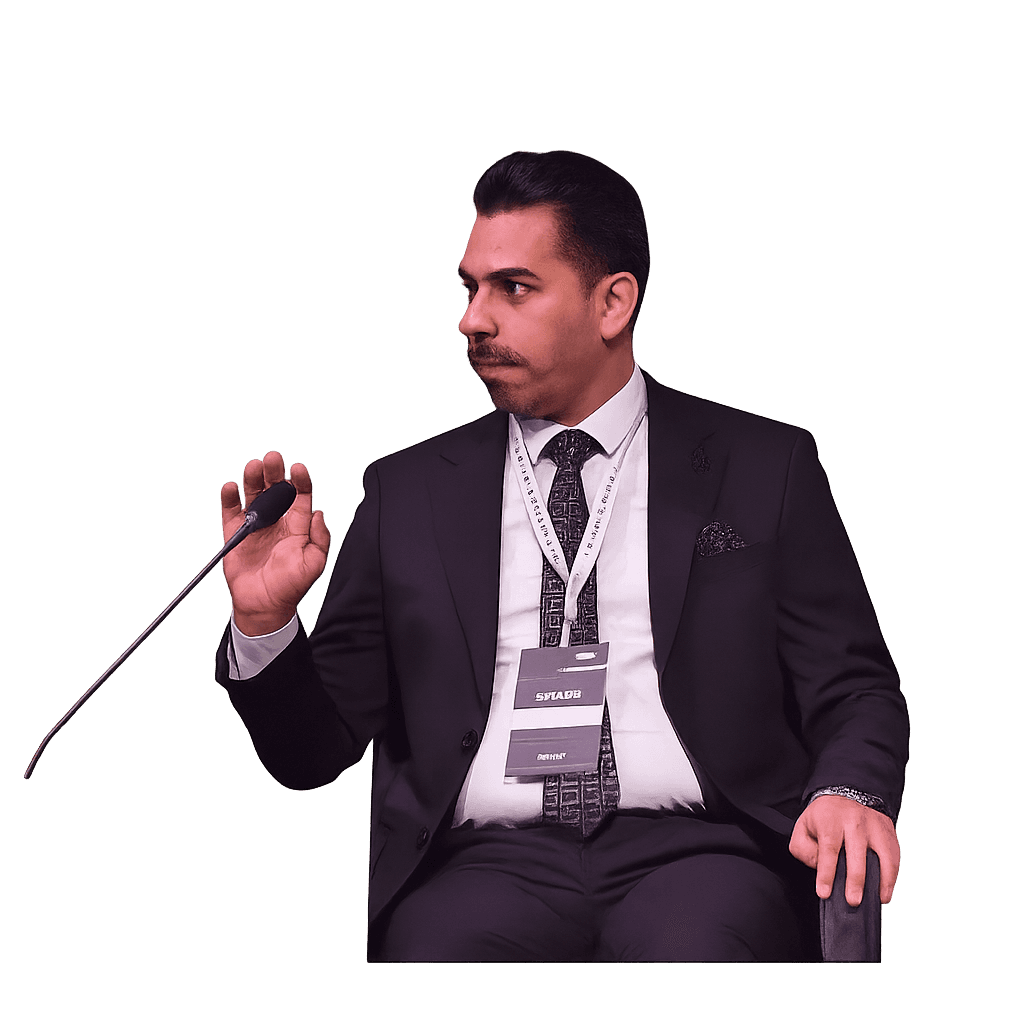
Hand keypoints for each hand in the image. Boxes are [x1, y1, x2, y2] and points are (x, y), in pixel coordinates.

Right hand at [220, 451, 330, 635]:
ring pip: (254, 495)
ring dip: (253, 480)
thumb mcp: (314, 564)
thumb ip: (320, 538)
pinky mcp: (235, 534)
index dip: (300, 481)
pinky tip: (230, 487)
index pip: (300, 496)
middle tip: (273, 458)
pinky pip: (231, 512)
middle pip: (275, 490)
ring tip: (254, 467)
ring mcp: (255, 525)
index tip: (298, 469)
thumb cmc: (291, 586)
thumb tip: (318, 513)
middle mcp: (277, 520)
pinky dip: (229, 499)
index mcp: (297, 524)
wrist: (264, 606)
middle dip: (275, 473)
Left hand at [789, 795, 899, 906]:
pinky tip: (886, 892)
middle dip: (855, 880)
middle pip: (857, 854)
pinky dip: (892, 876)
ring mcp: (875, 827)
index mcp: (831, 820)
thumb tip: (818, 867)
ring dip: (882, 880)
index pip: (828, 849)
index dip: (826, 873)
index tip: (824, 893)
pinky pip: (894, 857)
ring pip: (882, 855)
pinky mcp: (888, 833)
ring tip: (878, 899)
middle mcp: (855, 822)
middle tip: (853, 901)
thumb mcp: (803, 826)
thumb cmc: (825, 816)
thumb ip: (803, 848)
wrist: (849, 791)